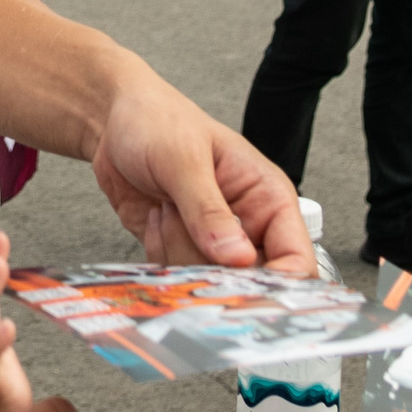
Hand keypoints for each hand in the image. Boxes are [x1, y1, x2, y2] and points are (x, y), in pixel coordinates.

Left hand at [90, 62, 313, 274]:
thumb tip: (238, 257)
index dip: (279, 284)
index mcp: (267, 199)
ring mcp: (212, 243)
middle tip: (188, 233)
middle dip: (215, 269)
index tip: (244, 289)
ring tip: (168, 209)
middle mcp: (246, 227)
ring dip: (179, 253)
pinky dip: (159, 254)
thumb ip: (208, 210)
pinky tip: (155, 218)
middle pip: (251, 283)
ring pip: (209, 284)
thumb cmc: (159, 122)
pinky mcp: (181, 251)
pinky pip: (176, 278)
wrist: (115, 122)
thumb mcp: (184, 159)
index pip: (296, 259)